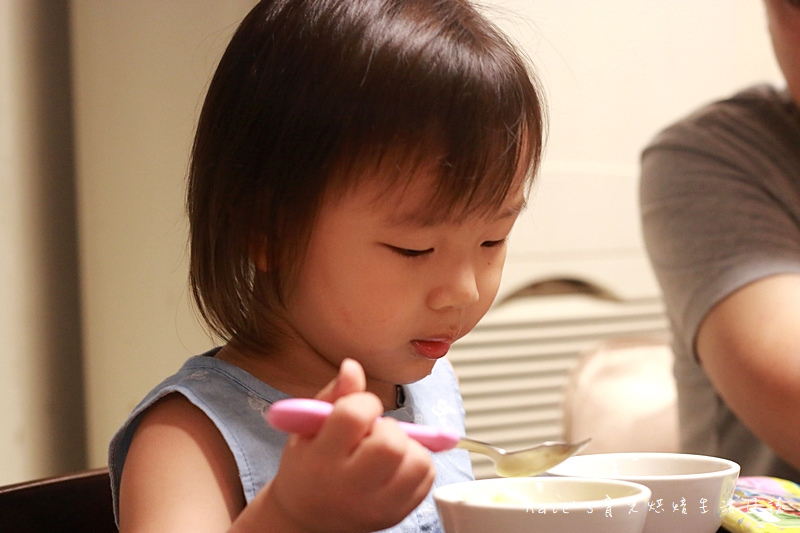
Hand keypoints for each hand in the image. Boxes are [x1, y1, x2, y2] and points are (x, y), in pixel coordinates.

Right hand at [256, 359, 435, 531]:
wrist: (306, 518)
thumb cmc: (308, 465)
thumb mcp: (308, 428)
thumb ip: (334, 395)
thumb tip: (353, 366)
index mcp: (321, 458)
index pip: (355, 416)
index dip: (365, 403)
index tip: (360, 410)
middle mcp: (348, 486)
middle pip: (391, 444)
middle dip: (389, 427)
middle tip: (375, 433)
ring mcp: (375, 505)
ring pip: (417, 461)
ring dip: (409, 446)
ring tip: (387, 450)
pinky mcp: (396, 515)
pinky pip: (427, 478)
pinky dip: (418, 463)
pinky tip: (397, 465)